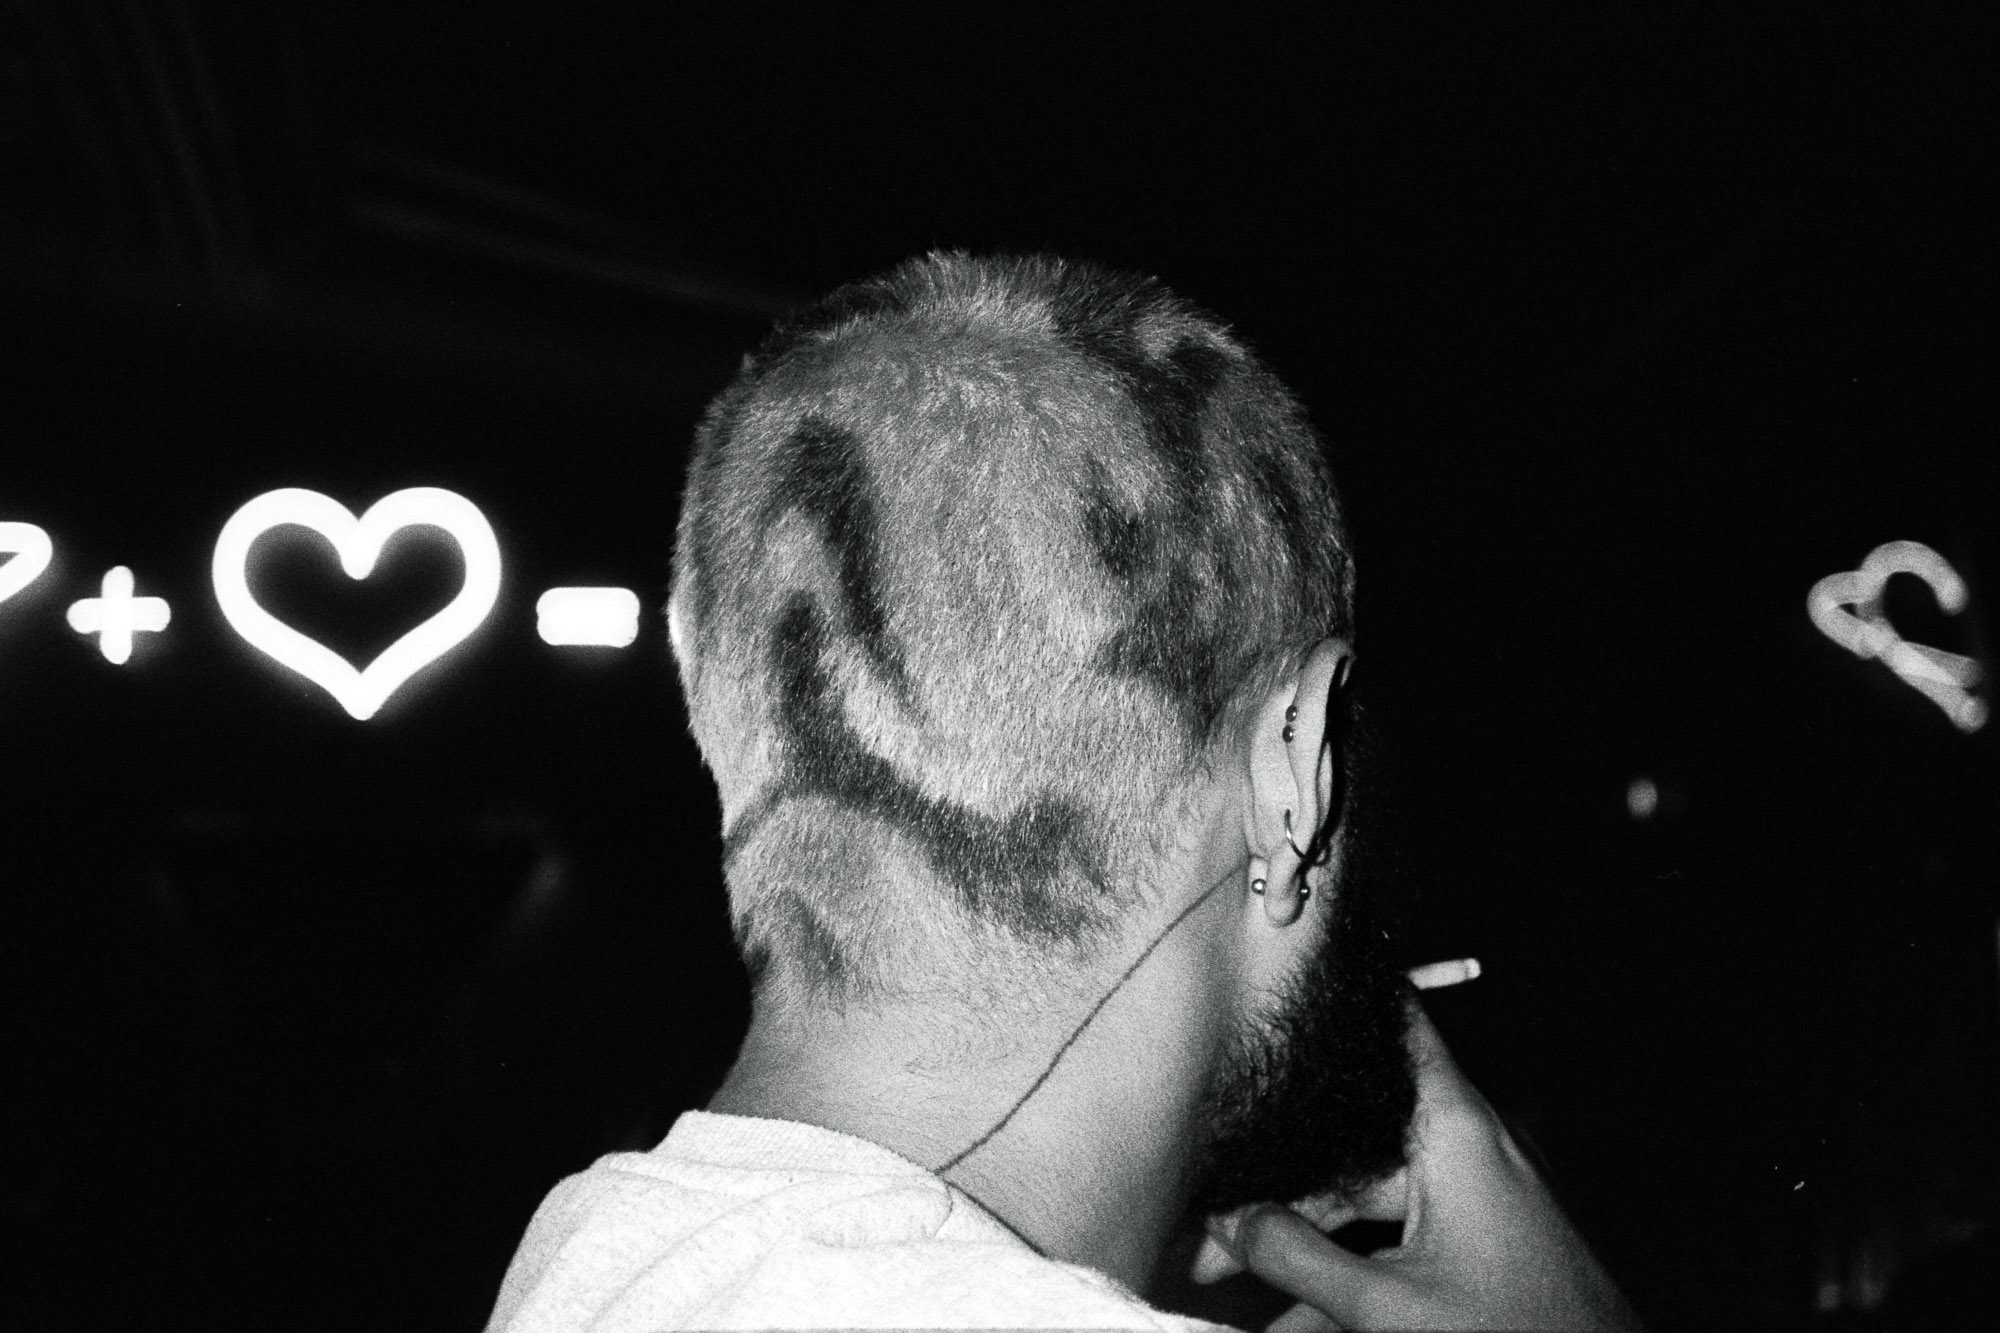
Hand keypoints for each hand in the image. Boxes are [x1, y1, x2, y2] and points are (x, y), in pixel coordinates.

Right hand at [1200, 1006, 1642, 1330]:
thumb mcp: (1388, 1307)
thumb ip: (1298, 1257)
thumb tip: (1228, 1218)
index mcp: (1457, 1131)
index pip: (1397, 1023)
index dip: (1344, 996)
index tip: (1286, 972)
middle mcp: (1470, 1148)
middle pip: (1353, 1138)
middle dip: (1278, 1185)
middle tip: (1203, 1229)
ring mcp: (1480, 1198)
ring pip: (1368, 1198)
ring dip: (1304, 1238)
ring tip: (1219, 1274)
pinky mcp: (1485, 1242)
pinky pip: (1399, 1236)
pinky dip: (1349, 1263)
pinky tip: (1291, 1317)